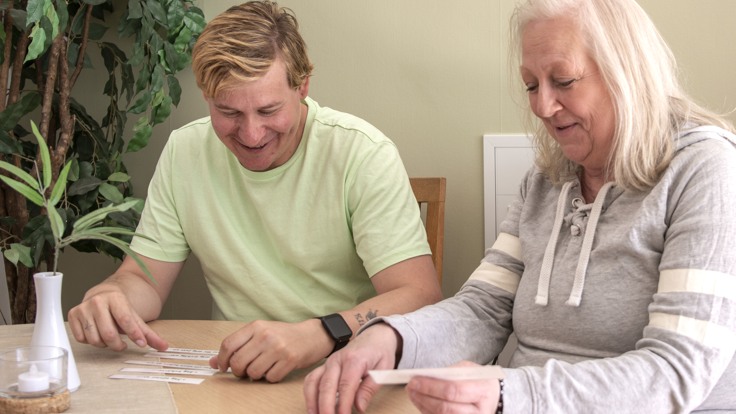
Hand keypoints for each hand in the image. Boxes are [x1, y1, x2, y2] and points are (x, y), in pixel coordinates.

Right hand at [68, 287, 167, 351]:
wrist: (104, 294)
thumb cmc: (120, 308)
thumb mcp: (136, 318)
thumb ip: (150, 334)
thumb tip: (164, 346)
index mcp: (115, 298)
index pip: (125, 320)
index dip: (134, 334)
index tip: (141, 344)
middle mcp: (97, 301)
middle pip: (108, 334)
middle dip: (118, 345)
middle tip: (122, 345)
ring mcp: (83, 308)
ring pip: (94, 339)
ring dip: (104, 344)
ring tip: (110, 337)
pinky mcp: (72, 314)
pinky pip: (81, 338)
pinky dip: (90, 341)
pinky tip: (97, 333)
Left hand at [209, 319, 332, 382]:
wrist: (312, 335)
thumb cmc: (284, 335)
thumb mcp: (260, 334)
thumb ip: (238, 345)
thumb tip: (213, 362)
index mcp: (256, 326)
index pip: (228, 344)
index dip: (221, 359)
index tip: (222, 366)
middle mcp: (266, 336)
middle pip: (238, 362)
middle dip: (238, 371)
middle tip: (243, 371)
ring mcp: (278, 348)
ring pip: (253, 372)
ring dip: (255, 375)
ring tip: (262, 368)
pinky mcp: (289, 360)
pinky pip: (270, 378)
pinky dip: (270, 377)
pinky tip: (275, 369)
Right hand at [303, 323, 398, 413]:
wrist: (374, 337)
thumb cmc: (380, 353)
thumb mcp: (384, 370)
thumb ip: (370, 388)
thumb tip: (359, 407)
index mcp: (354, 359)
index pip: (346, 384)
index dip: (344, 403)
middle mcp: (337, 360)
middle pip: (326, 385)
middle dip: (325, 406)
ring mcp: (328, 363)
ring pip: (313, 382)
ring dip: (312, 401)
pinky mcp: (324, 366)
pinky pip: (311, 379)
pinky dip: (309, 394)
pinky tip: (313, 407)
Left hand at [406, 361, 501, 413]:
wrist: (495, 398)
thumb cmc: (480, 381)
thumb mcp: (470, 370)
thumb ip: (450, 372)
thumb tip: (427, 376)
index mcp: (483, 391)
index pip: (453, 390)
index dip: (431, 387)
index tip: (415, 380)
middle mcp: (480, 411)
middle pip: (445, 408)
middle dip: (423, 397)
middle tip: (410, 387)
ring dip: (423, 405)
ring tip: (413, 394)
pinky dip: (428, 412)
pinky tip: (421, 403)